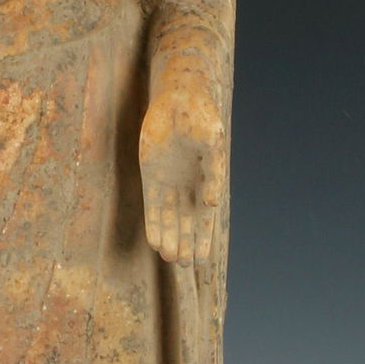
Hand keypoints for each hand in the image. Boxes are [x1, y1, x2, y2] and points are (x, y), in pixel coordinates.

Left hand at [139, 77, 223, 263]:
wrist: (178, 98)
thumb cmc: (200, 117)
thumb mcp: (211, 142)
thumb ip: (213, 172)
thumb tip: (212, 204)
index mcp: (208, 181)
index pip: (205, 218)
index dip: (203, 239)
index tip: (202, 259)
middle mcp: (189, 187)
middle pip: (187, 224)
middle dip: (186, 244)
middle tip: (184, 264)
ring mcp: (169, 184)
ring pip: (170, 220)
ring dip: (170, 239)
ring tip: (170, 258)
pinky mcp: (151, 177)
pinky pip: (152, 207)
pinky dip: (154, 224)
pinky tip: (155, 242)